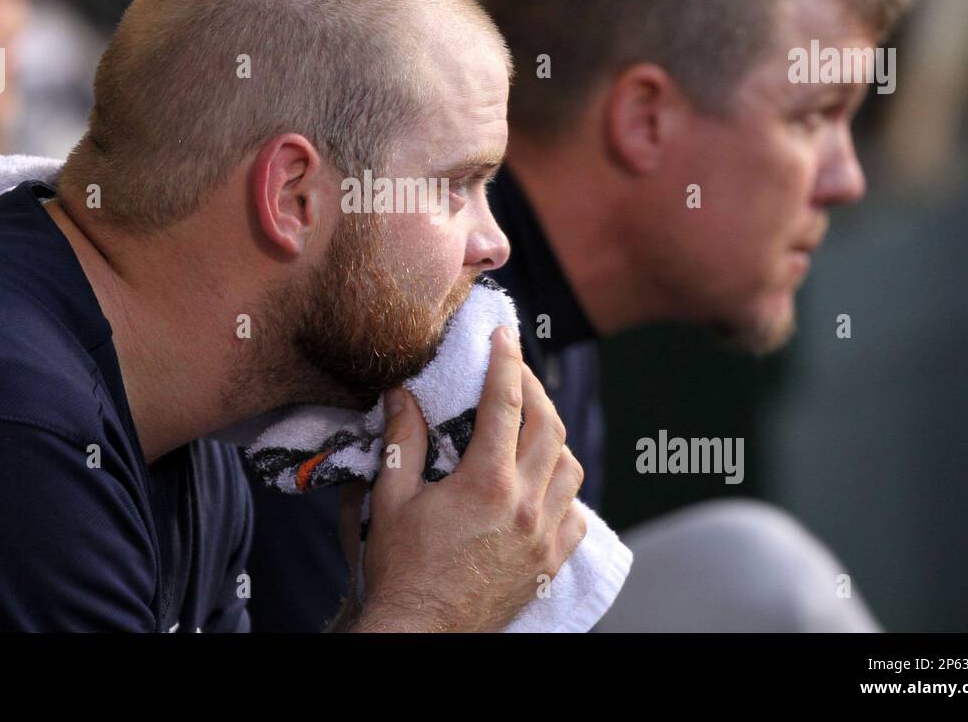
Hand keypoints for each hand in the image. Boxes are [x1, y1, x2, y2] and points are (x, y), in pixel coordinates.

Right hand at [341, 325, 585, 631]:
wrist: (422, 633)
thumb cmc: (401, 570)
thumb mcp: (392, 499)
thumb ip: (402, 441)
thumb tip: (401, 394)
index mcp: (487, 482)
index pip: (505, 403)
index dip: (506, 361)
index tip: (504, 334)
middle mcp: (526, 505)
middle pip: (549, 427)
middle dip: (534, 391)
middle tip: (515, 375)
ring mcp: (544, 536)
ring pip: (570, 467)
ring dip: (553, 439)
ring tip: (530, 427)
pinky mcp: (550, 564)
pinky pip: (575, 514)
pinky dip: (564, 491)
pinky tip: (543, 486)